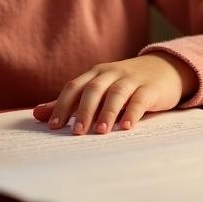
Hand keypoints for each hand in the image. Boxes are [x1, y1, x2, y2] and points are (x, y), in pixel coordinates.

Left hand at [31, 53, 197, 134]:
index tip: (54, 127)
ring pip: (116, 93)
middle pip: (93, 89)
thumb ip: (70, 102)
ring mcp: (132, 79)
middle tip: (76, 133)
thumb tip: (37, 115)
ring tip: (101, 132)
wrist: (165, 68)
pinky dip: (132, 112)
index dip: (62, 105)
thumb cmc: (125, 83)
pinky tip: (126, 127)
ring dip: (107, 112)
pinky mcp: (151, 88)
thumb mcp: (98, 88)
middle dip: (83, 111)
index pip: (74, 87)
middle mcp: (111, 73)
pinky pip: (140, 99)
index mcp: (95, 74)